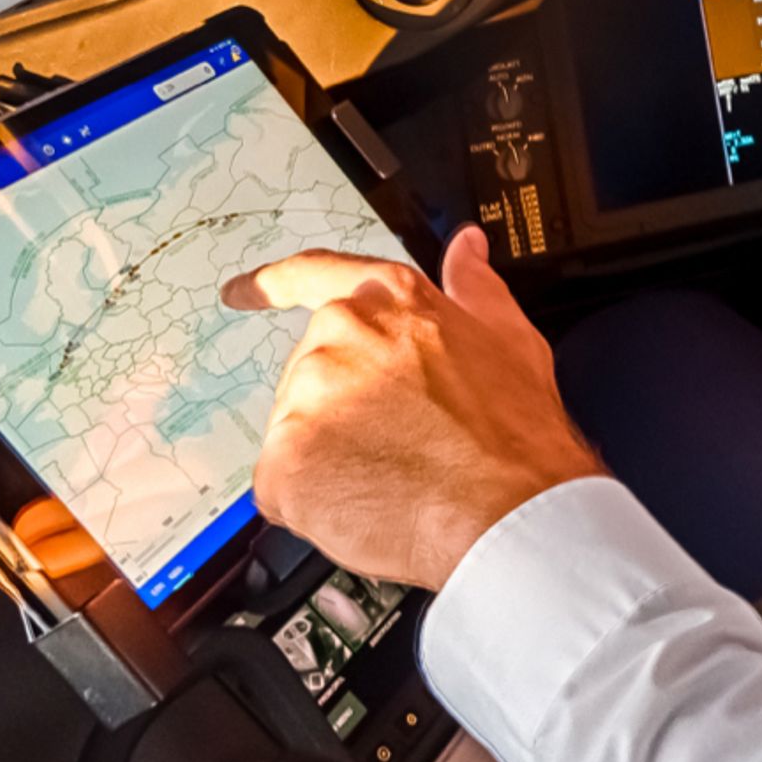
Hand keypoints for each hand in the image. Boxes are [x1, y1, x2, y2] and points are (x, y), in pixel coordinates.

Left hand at [222, 225, 600, 590]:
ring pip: (299, 432)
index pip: (312, 275)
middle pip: (312, 373)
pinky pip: (282, 486)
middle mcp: (341, 336)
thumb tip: (465, 250)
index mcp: (391, 301)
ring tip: (392, 478)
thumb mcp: (511, 340)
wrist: (508, 511)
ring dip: (332, 458)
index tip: (243, 292)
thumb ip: (476, 287)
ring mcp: (308, 397)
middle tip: (396, 443)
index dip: (271, 286)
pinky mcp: (284, 460)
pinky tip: (367, 505)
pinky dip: (314, 503)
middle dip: (344, 408)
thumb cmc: (517, 435)